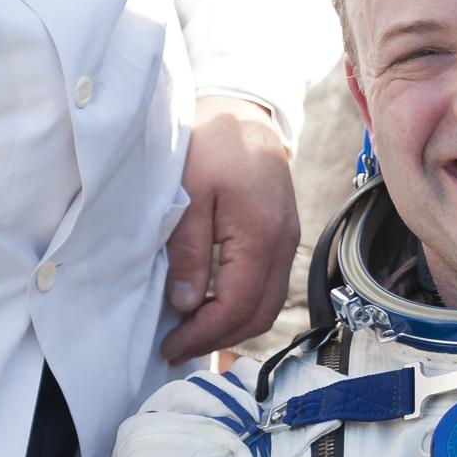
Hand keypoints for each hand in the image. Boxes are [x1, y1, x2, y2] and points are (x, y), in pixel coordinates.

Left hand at [161, 96, 299, 363]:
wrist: (245, 112)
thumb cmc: (212, 143)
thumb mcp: (187, 193)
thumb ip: (190, 251)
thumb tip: (187, 304)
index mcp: (260, 236)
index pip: (236, 307)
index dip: (203, 334)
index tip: (169, 345)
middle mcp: (283, 244)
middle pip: (259, 315)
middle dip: (219, 338)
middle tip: (177, 345)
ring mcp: (288, 241)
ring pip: (269, 305)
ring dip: (233, 325)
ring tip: (193, 329)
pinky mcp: (283, 236)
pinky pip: (270, 286)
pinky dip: (244, 305)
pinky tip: (214, 304)